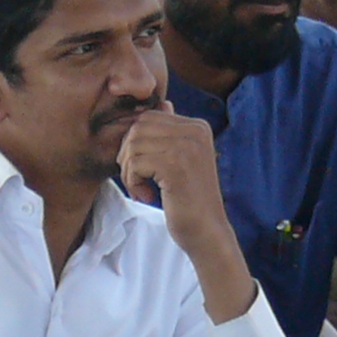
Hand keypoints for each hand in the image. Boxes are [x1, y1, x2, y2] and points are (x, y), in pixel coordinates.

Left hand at [118, 108, 258, 319]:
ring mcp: (186, 147)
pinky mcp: (175, 166)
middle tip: (138, 181)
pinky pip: (135, 163)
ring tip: (143, 190)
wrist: (207, 233)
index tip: (145, 171)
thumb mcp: (181, 160)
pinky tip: (147, 196)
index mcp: (198, 127)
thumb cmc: (190, 201)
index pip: (149, 118)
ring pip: (133, 145)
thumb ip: (171, 133)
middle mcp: (195, 131)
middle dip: (129, 155)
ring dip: (130, 171)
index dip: (136, 144)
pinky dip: (133, 182)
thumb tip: (161, 103)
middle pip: (138, 128)